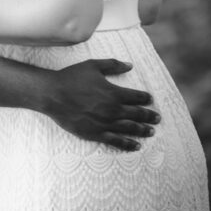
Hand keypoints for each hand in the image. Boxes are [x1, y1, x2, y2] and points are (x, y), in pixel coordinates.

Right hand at [45, 58, 159, 151]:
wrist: (52, 94)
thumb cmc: (71, 77)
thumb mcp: (93, 65)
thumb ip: (113, 65)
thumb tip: (130, 65)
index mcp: (114, 93)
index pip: (136, 97)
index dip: (145, 98)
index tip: (150, 99)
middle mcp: (112, 109)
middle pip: (137, 114)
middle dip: (149, 116)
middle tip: (157, 118)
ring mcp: (105, 123)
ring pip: (129, 128)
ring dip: (142, 130)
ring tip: (151, 132)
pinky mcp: (95, 133)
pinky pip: (116, 141)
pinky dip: (128, 144)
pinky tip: (137, 145)